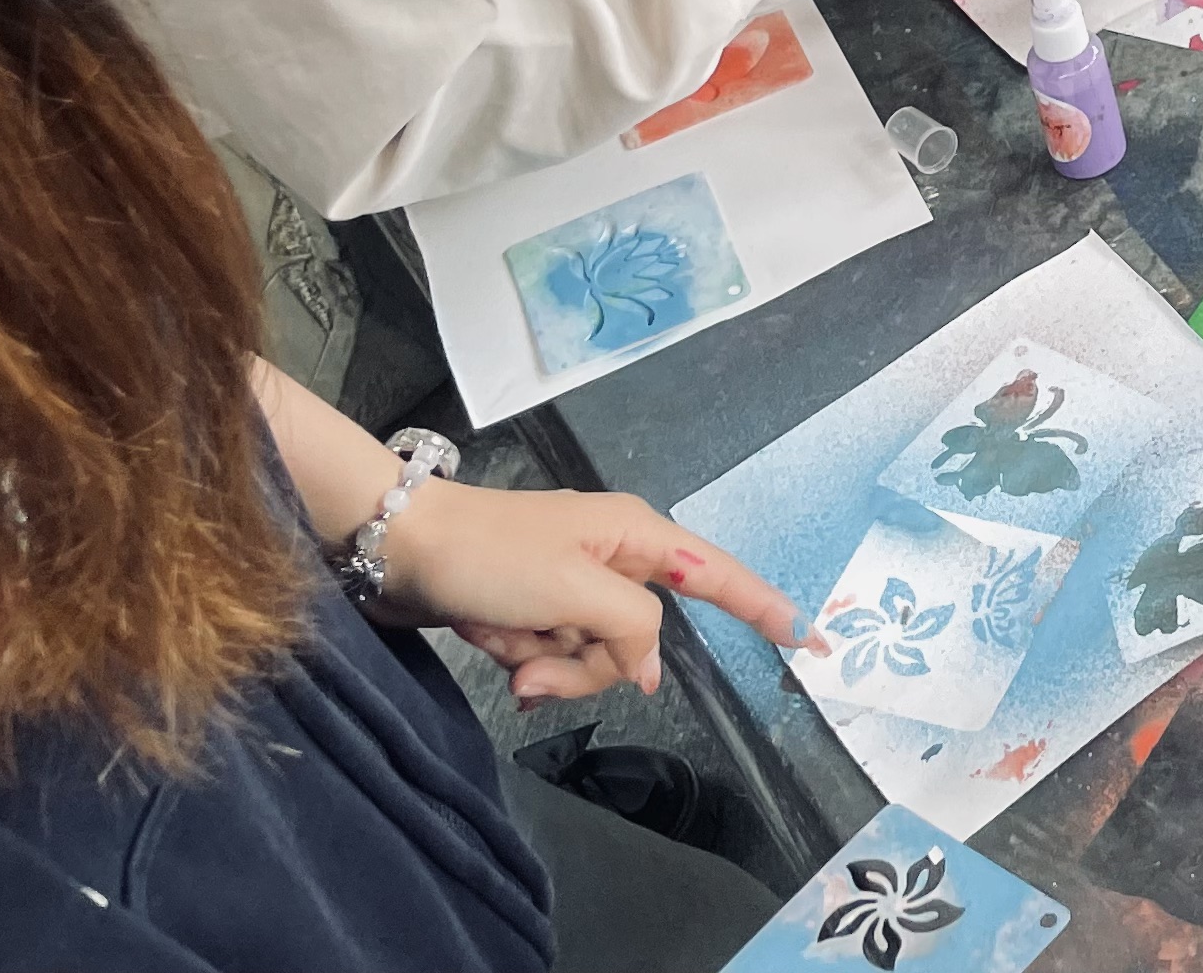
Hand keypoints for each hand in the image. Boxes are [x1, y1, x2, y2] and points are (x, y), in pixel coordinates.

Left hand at [369, 477, 806, 711]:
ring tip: (502, 645)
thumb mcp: (573, 590)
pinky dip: (524, 657)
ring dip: (548, 664)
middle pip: (640, 638)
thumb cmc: (491, 556)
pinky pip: (556, 655)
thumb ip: (631, 628)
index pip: (718, 576)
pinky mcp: (534, 608)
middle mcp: (612, 560)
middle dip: (589, 664)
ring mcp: (572, 586)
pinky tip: (490, 640)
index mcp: (636, 537)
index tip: (806, 635)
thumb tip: (647, 667)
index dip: (763, 606)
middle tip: (538, 661)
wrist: (397, 546)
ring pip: (594, 655)